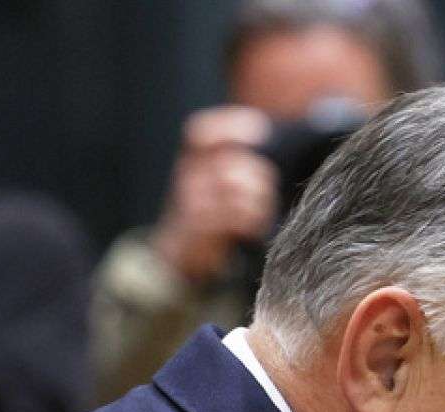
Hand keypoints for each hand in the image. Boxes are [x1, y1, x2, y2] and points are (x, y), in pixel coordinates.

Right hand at [151, 106, 277, 284]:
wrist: (178, 252)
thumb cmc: (206, 212)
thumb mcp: (210, 181)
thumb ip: (231, 160)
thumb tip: (267, 135)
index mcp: (191, 160)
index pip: (201, 133)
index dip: (230, 126)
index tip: (261, 129)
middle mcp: (188, 177)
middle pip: (229, 164)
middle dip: (257, 174)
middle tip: (265, 187)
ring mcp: (191, 203)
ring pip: (234, 188)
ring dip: (259, 198)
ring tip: (261, 207)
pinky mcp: (199, 228)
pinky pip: (234, 215)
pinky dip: (253, 218)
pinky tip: (254, 225)